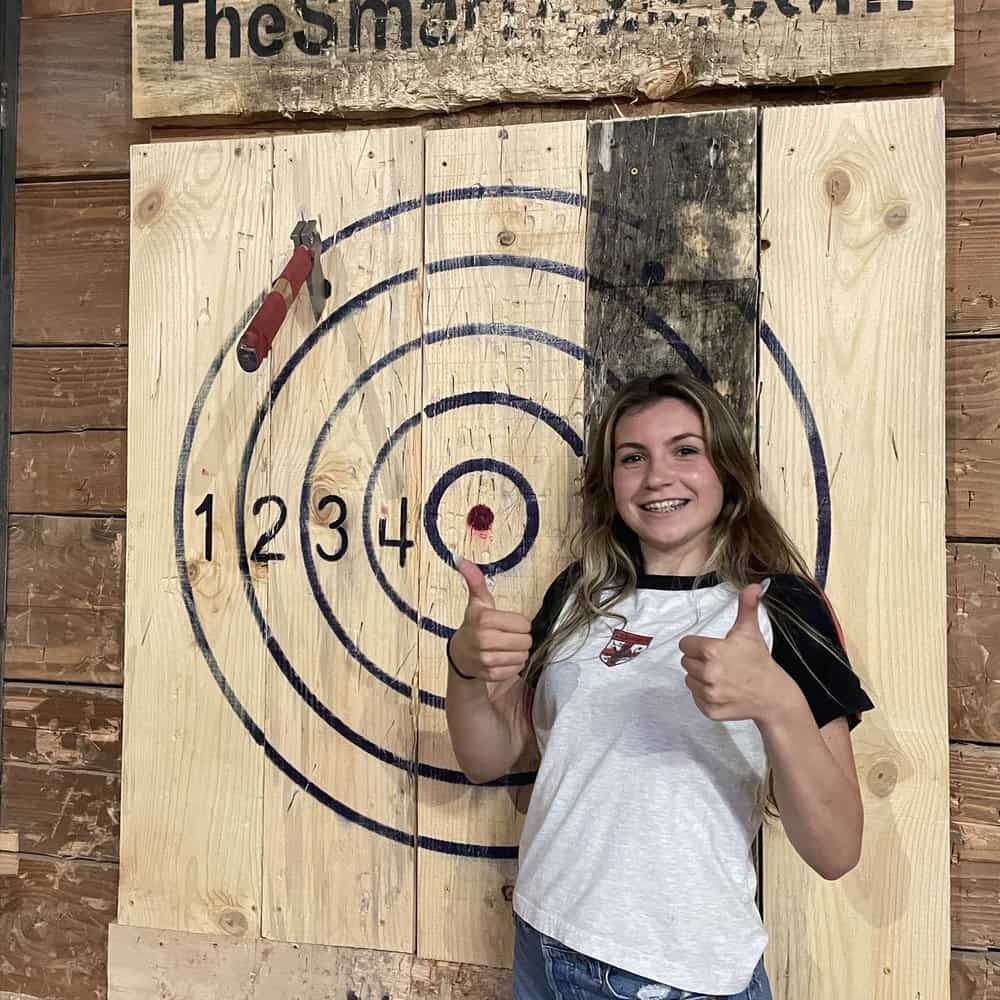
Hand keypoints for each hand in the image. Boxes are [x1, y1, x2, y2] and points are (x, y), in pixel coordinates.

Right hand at [449, 558, 532, 681]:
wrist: (459, 654)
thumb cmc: (474, 625)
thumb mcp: (477, 602)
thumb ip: (474, 580)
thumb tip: (460, 559)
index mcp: (484, 619)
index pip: (523, 624)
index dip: (520, 623)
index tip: (509, 624)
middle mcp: (484, 640)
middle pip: (525, 641)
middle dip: (521, 638)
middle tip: (509, 636)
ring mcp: (486, 659)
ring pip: (522, 656)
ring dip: (518, 652)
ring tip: (506, 648)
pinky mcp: (489, 674)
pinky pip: (515, 669)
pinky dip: (513, 665)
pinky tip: (503, 658)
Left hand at [678, 583, 794, 724]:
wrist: (773, 695)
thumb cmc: (759, 661)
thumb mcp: (750, 631)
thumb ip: (747, 606)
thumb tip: (754, 585)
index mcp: (712, 651)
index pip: (685, 645)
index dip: (697, 645)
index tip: (713, 648)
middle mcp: (708, 674)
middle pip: (686, 662)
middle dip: (699, 661)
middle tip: (720, 663)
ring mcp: (709, 694)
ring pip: (689, 680)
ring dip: (701, 678)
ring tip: (722, 677)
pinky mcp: (710, 710)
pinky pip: (696, 698)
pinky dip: (705, 695)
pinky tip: (722, 691)